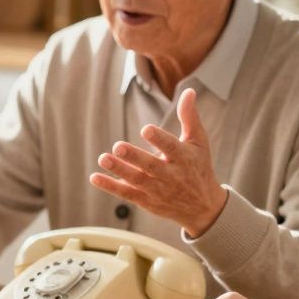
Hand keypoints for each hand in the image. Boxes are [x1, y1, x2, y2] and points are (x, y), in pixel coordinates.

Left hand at [89, 88, 226, 236]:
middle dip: (134, 157)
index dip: (159, 139)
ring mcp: (158, 190)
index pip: (171, 147)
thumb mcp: (198, 142)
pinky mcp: (147, 201)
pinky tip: (95, 177)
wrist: (203, 208)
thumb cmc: (199, 167)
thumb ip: (189, 117)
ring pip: (137, 181)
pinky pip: (127, 194)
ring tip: (103, 158)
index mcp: (184, 158)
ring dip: (119, 171)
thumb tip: (188, 90)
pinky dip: (111, 186)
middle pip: (151, 166)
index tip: (146, 129)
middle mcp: (171, 176)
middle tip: (118, 146)